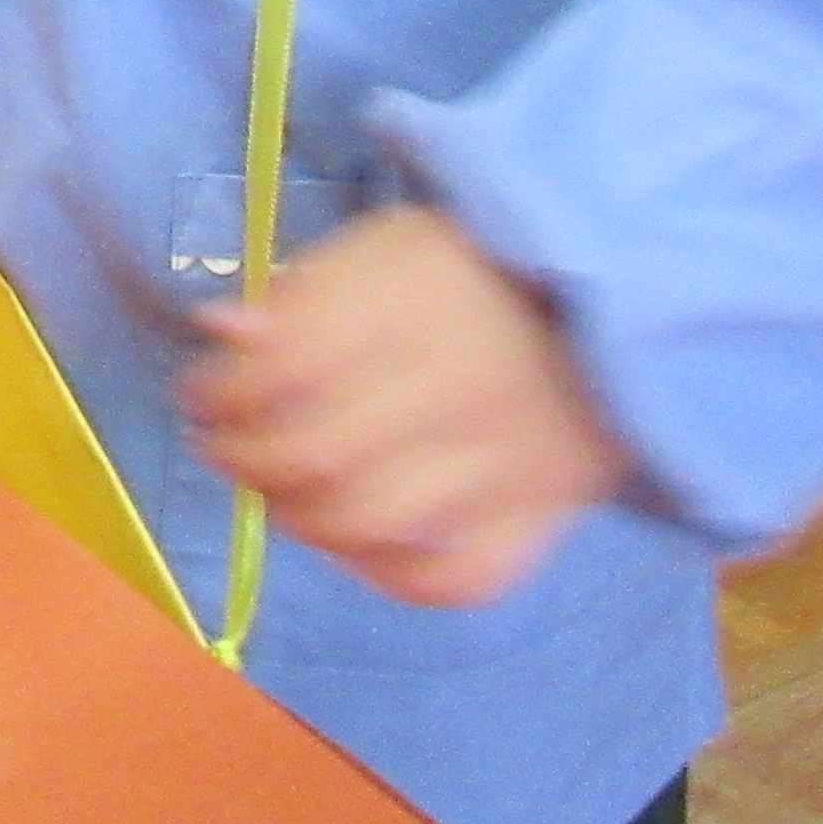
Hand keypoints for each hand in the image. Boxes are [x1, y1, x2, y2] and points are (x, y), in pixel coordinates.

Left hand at [177, 205, 627, 610]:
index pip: (282, 369)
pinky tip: (360, 541)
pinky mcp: (545, 514)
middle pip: (312, 455)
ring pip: (367, 524)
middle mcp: (458, 384)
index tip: (201, 394)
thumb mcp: (389, 244)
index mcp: (414, 302)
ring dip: (295, 518)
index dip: (219, 392)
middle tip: (225, 447)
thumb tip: (221, 331)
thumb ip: (304, 289)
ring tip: (280, 493)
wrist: (620, 300)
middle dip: (241, 458)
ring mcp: (506, 460)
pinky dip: (389, 572)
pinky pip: (453, 579)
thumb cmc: (478, 268)